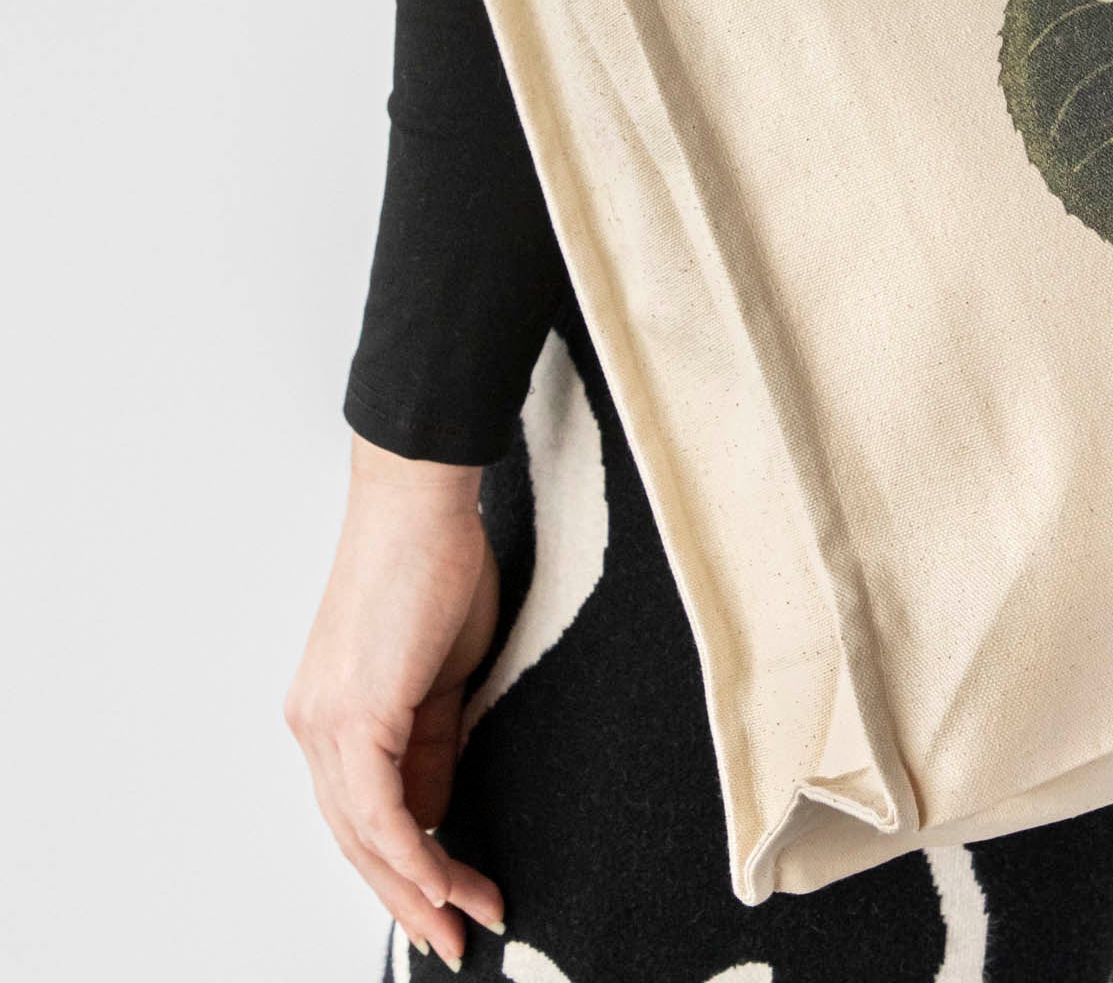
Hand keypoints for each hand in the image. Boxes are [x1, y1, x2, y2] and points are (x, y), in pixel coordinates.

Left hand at [287, 434, 506, 965]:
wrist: (422, 502)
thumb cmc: (438, 563)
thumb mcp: (443, 670)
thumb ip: (434, 740)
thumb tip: (434, 807)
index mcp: (331, 715)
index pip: (363, 815)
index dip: (407, 866)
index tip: (452, 902)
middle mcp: (314, 726)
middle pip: (356, 840)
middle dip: (409, 900)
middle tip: (454, 941)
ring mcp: (326, 722)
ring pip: (364, 837)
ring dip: (420, 887)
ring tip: (468, 921)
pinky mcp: (352, 714)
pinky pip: (378, 811)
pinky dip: (412, 853)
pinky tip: (444, 883)